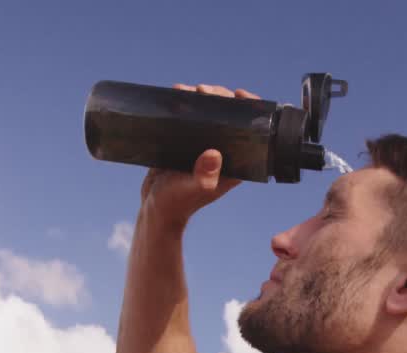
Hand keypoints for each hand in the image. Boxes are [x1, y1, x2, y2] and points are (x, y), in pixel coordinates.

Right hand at [139, 83, 260, 226]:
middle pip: (231, 116)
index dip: (250, 109)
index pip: (252, 132)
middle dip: (220, 97)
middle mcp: (224, 154)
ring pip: (212, 114)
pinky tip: (177, 93)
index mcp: (235, 164)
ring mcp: (206, 147)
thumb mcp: (191, 190)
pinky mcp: (188, 144)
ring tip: (186, 90)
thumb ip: (204, 177)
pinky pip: (192, 119)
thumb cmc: (175, 203)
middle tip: (202, 90)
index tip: (238, 94)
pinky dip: (186, 105)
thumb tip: (214, 155)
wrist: (154, 209)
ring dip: (202, 98)